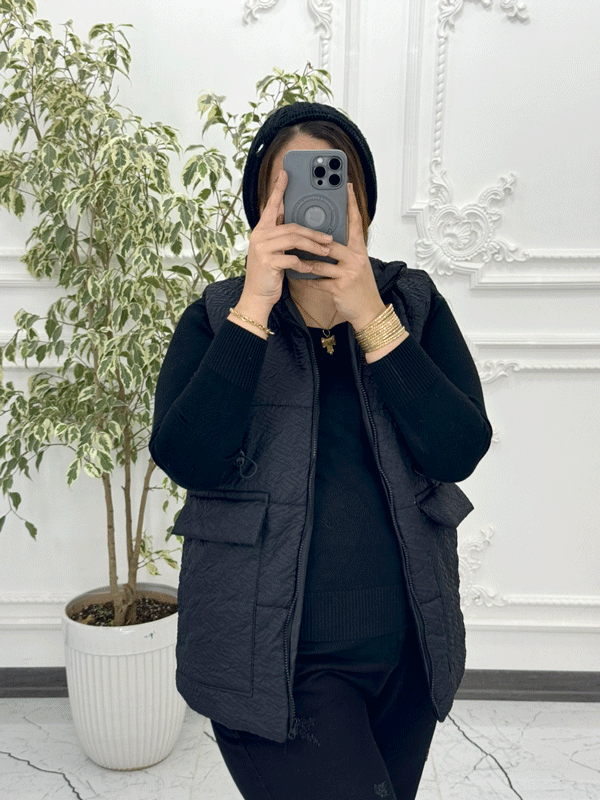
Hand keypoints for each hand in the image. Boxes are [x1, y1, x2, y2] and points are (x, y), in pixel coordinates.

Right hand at [241, 170, 333, 311]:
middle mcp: (260, 236)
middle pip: (292, 226)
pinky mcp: (268, 262)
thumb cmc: (268, 275)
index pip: (272, 206)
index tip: (286, 174)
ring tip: (326, 250)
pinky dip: (304, 264)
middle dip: (313, 232)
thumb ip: (282, 238)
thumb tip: (301, 228)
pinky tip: (311, 268)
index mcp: (261, 231)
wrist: (256, 297)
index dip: (279, 189)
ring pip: (294, 239)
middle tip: (329, 237)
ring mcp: (262, 248)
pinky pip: (292, 259)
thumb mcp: (274, 253)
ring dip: (313, 245)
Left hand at [299, 183, 385, 330]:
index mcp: (359, 251)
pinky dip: (306, 279)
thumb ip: (345, 252)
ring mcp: (348, 273)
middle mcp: (355, 259)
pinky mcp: (340, 287)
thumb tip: (326, 241)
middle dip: (313, 240)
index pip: (355, 223)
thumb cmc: (360, 289)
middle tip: (297, 231)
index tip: (345, 187)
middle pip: (330, 243)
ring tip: (291, 256)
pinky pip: (317, 280)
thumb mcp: (357, 266)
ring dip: (304, 261)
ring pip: (320, 262)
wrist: (369, 312)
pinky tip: (297, 277)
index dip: (351, 204)